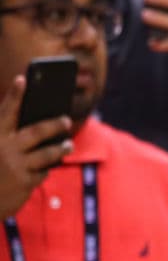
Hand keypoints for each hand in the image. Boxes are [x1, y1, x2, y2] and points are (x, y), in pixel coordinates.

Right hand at [0, 76, 73, 217]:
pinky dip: (44, 169)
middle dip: (55, 124)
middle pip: (38, 130)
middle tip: (66, 120)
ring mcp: (16, 165)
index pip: (6, 111)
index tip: (22, 78)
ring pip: (49, 152)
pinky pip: (43, 171)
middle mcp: (4, 148)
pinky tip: (43, 169)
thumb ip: (10, 137)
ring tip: (68, 144)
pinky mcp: (25, 182)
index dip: (14, 95)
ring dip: (61, 148)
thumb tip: (42, 127)